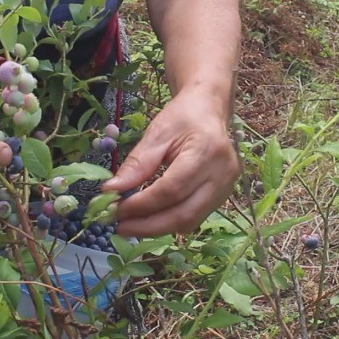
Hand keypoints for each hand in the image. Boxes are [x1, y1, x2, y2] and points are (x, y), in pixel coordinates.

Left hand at [102, 89, 239, 236]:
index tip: (116, 209)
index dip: (142, 205)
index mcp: (206, 152)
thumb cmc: (183, 117)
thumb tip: (111, 191)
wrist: (210, 110)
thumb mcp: (157, 134)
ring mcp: (227, 188)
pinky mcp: (224, 196)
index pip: (171, 190)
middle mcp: (222, 174)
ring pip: (191, 221)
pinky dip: (170, 222)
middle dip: (149, 226)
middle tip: (120, 227)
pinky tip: (151, 219)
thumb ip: (137, 164)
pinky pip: (195, 217)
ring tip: (132, 225)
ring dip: (158, 228)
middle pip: (184, 214)